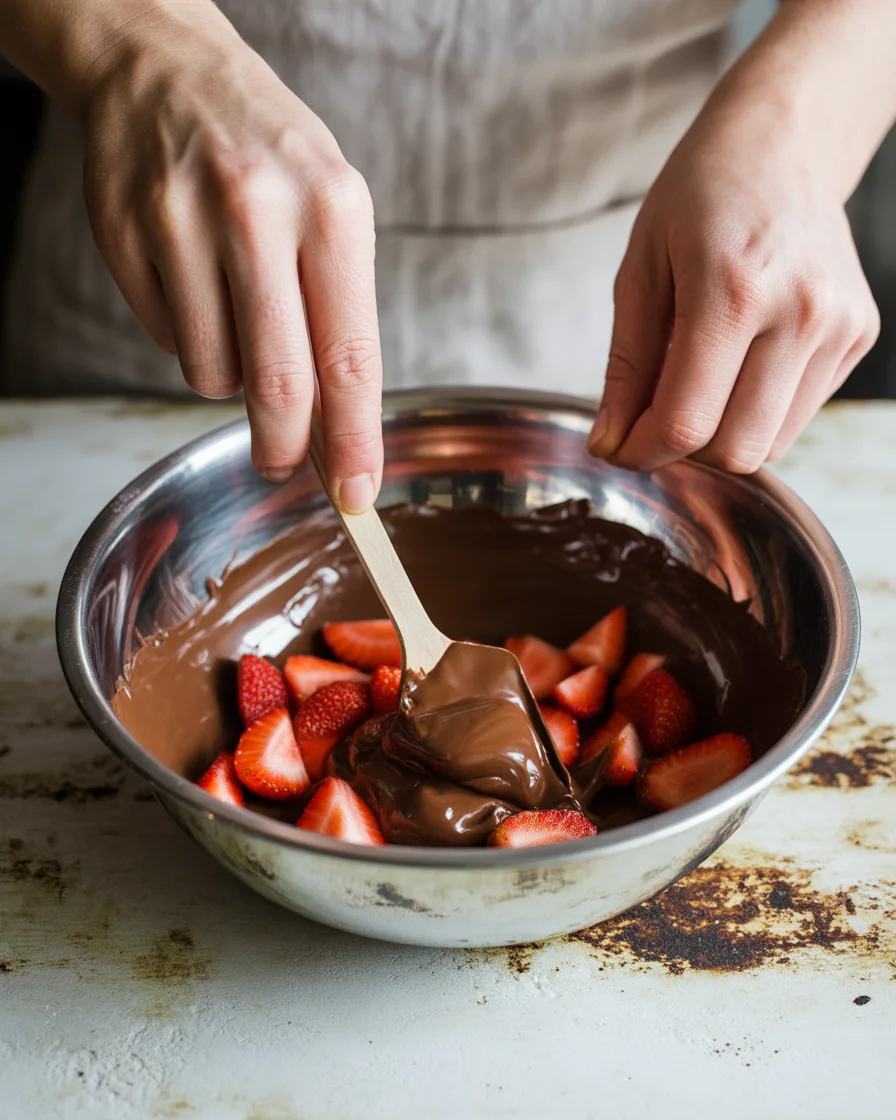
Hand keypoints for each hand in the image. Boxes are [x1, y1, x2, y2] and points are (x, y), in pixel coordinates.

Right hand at [81, 6, 381, 508]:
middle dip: (283, 449)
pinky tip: (193, 284)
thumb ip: (339, 317)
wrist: (168, 69)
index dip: (354, 440)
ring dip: (230, 376)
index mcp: (333, 209)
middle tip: (281, 464)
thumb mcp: (334, 211)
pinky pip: (167, 343)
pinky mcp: (126, 237)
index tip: (356, 494)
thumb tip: (334, 430)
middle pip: (277, 386)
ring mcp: (183, 223)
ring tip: (236, 312)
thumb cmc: (271, 154)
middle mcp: (259, 212)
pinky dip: (188, 340)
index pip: (350, 356)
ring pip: (213, 374)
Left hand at [590, 86, 879, 472]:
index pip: (686, 423)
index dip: (641, 452)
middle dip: (682, 451)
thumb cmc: (701, 195)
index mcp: (732, 290)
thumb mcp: (640, 270)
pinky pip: (797, 417)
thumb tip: (610, 442)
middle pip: (734, 451)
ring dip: (721, 436)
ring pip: (770, 445)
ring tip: (698, 382)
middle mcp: (799, 313)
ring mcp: (838, 328)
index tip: (618, 446)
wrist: (784, 142)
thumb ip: (625, 366)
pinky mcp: (858, 337)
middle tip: (654, 416)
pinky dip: (757, 412)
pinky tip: (740, 362)